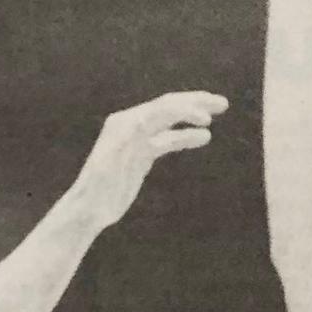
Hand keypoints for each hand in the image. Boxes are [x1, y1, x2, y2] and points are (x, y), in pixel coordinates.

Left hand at [73, 91, 227, 228]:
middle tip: (222, 103)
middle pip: (168, 107)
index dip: (186, 110)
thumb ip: (126, 140)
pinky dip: (184, 137)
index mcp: (124, 123)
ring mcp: (137, 138)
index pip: (161, 109)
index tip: (208, 120)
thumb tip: (145, 119)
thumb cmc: (98, 189)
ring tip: (216, 117)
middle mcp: (131, 124)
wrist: (90, 208)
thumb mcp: (110, 164)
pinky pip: (167, 139)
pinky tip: (203, 138)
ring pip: (170, 122)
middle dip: (195, 103)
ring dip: (193, 118)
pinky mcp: (142, 153)